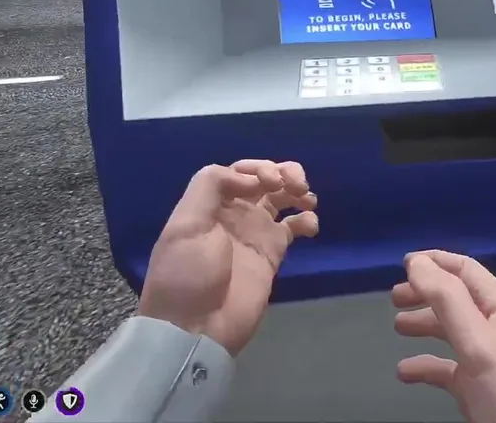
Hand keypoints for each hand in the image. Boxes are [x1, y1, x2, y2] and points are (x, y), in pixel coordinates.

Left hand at [138, 160, 318, 355]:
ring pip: (281, 199)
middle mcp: (234, 213)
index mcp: (210, 204)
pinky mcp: (272, 254)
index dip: (257, 168)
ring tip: (307, 198)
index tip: (269, 182)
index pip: (238, 171)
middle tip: (296, 184)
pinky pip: (294, 227)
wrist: (196, 327)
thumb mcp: (185, 226)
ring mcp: (255, 233)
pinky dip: (306, 220)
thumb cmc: (187, 274)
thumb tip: (250, 178)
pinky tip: (310, 225)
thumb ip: (210, 187)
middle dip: (283, 173)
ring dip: (297, 189)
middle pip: (263, 180)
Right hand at [392, 251, 495, 422]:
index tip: (403, 262)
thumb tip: (416, 262)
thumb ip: (448, 300)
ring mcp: (486, 358)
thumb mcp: (478, 341)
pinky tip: (405, 371)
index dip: (436, 262)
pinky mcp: (477, 386)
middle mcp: (495, 326)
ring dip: (424, 324)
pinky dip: (425, 366)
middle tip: (393, 298)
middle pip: (455, 298)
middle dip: (425, 293)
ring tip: (397, 327)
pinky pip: (446, 368)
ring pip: (450, 331)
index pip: (466, 271)